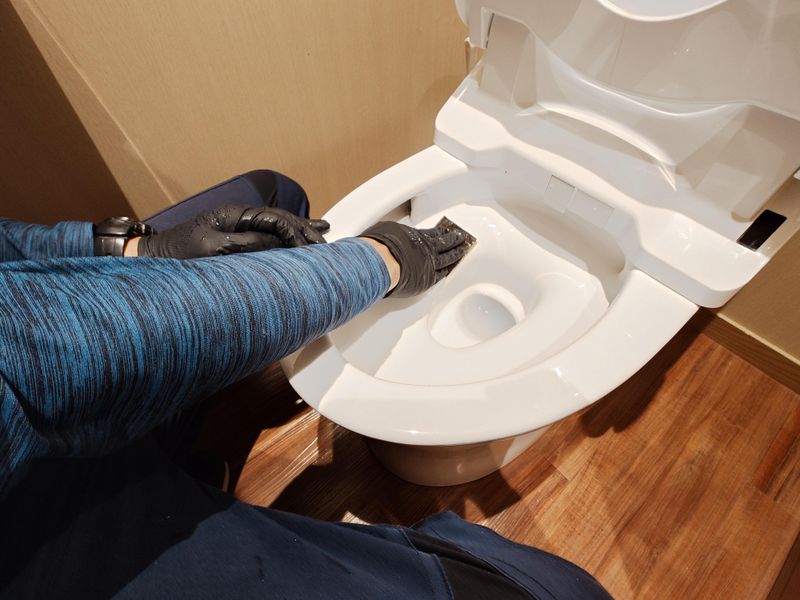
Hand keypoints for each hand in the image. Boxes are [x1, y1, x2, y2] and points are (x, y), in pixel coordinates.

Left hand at [137, 205, 329, 258]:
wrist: (153, 259)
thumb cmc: (178, 256)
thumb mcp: (214, 250)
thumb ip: (248, 244)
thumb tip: (280, 244)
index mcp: (235, 215)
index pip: (276, 220)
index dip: (296, 234)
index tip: (310, 251)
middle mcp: (240, 218)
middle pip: (281, 220)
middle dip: (305, 231)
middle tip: (326, 245)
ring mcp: (239, 227)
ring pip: (278, 226)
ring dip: (301, 232)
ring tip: (324, 235)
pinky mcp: (237, 239)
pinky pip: (270, 235)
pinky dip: (288, 236)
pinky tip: (303, 236)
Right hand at [359, 221, 468, 296]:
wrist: (381, 264)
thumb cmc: (380, 247)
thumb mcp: (389, 229)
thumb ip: (397, 233)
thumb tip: (395, 234)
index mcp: (418, 236)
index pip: (435, 233)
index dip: (442, 231)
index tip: (448, 229)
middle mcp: (427, 250)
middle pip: (446, 244)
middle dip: (455, 240)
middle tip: (463, 238)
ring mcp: (429, 266)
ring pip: (447, 260)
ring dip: (456, 255)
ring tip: (462, 252)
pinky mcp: (426, 281)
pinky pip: (439, 276)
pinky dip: (445, 272)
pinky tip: (448, 271)